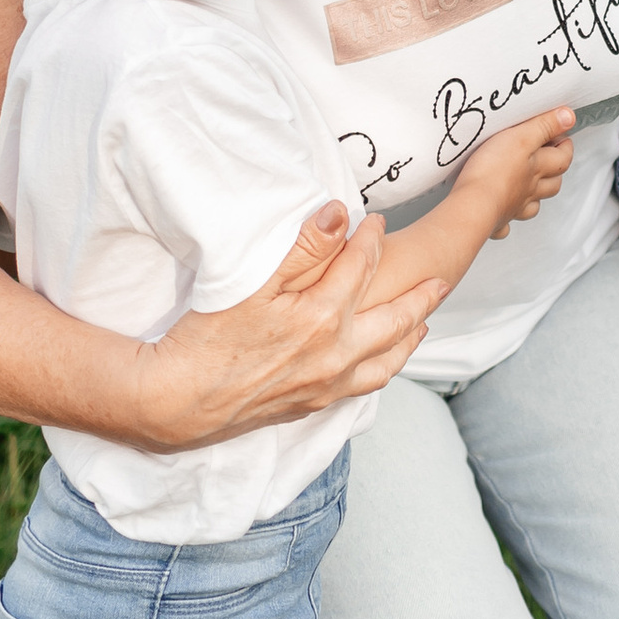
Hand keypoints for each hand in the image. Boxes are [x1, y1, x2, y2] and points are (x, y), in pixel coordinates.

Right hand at [134, 202, 445, 443]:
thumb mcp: (252, 283)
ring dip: (410, 337)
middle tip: (439, 280)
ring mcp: (328, 384)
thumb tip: (340, 214)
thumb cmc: (208, 337)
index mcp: (322, 318)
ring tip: (423, 322)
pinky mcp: (314, 404)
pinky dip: (385, 367)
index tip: (377, 220)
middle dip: (419, 296)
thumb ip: (302, 249)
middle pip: (394, 320)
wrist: (180, 400)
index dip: (371, 238)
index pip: (361, 266)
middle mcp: (336, 355)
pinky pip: (367, 385)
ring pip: (388, 360)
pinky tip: (383, 361)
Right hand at [460, 108, 575, 239]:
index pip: (561, 158)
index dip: (565, 145)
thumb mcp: (520, 138)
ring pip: (532, 205)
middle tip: (552, 157)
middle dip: (555, 171)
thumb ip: (544, 126)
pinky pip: (504, 224)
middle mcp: (528, 190)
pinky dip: (507, 220)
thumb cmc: (493, 172)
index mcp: (537, 169)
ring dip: (537, 196)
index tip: (562, 133)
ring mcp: (512, 207)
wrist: (472, 207)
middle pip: (552, 184)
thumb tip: (568, 117)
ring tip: (533, 186)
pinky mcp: (494, 220)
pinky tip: (504, 216)